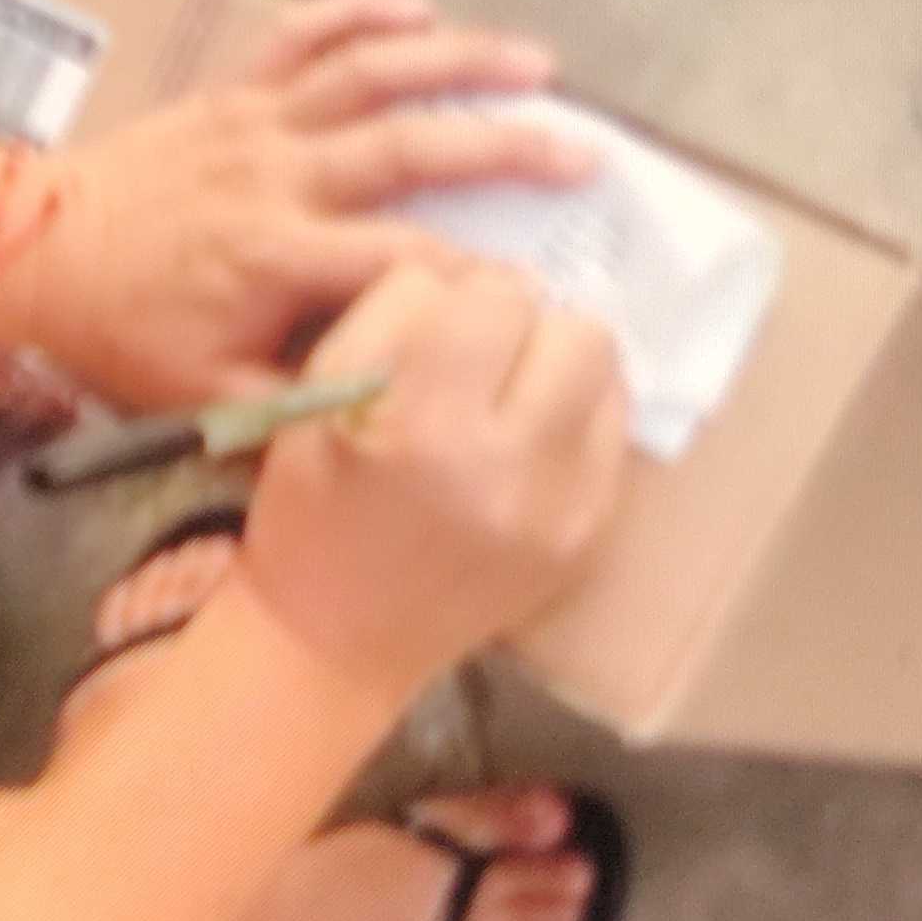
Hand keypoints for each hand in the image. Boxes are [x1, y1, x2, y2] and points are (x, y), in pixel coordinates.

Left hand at [33, 0, 596, 410]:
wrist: (34, 253)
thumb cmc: (124, 332)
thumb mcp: (205, 395)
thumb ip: (300, 403)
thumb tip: (394, 405)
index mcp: (274, 258)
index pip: (400, 260)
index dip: (473, 277)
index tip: (535, 290)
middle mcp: (276, 178)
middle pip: (406, 148)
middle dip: (502, 148)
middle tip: (582, 153)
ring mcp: (254, 123)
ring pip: (367, 74)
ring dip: (455, 60)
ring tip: (536, 63)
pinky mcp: (230, 92)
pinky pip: (298, 35)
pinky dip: (356, 11)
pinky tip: (417, 5)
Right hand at [233, 258, 629, 703]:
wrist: (333, 643)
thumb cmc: (309, 511)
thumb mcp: (313, 397)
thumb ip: (388, 316)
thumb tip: (473, 277)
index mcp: (422, 426)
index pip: (491, 295)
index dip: (462, 295)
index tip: (438, 324)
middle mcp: (508, 469)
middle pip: (575, 328)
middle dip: (526, 327)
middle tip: (483, 356)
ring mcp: (562, 511)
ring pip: (608, 374)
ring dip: (561, 365)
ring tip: (512, 393)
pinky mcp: (589, 540)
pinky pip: (612, 435)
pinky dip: (573, 421)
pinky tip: (526, 442)